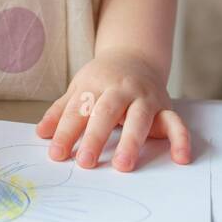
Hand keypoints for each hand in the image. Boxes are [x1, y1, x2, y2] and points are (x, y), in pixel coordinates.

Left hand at [35, 50, 190, 170]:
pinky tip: (180, 158)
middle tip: (85, 162)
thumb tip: (41, 133)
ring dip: (131, 141)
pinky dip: (180, 140)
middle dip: (95, 137)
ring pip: (139, 118)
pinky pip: (176, 123)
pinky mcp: (165, 107)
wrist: (134, 55)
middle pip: (106, 112)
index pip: (78, 110)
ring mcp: (144, 97)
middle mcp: (120, 90)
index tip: (56, 154)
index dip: (66, 132)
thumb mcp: (79, 88)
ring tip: (122, 165)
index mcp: (95, 85)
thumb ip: (61, 111)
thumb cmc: (102, 79)